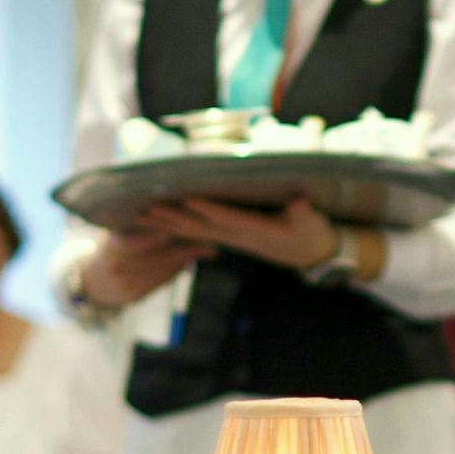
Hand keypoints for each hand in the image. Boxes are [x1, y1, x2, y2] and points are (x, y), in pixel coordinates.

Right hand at [79, 229, 213, 309]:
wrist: (92, 282)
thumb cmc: (109, 249)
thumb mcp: (114, 234)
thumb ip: (132, 225)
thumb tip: (161, 207)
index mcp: (110, 249)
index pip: (131, 244)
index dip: (151, 239)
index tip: (172, 231)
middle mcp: (117, 268)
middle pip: (155, 258)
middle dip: (183, 248)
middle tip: (208, 238)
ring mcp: (126, 284)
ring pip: (162, 270)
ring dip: (186, 259)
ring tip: (209, 248)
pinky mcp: (135, 296)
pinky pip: (161, 281)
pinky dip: (177, 269)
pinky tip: (192, 260)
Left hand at [138, 195, 343, 272]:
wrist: (311, 254)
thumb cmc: (312, 233)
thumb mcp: (313, 223)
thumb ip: (304, 214)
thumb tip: (300, 202)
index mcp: (256, 231)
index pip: (228, 219)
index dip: (209, 210)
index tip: (189, 199)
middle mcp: (237, 236)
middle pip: (201, 227)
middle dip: (174, 219)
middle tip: (146, 209)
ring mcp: (230, 238)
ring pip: (193, 231)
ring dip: (167, 224)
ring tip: (141, 215)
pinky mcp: (229, 236)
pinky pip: (196, 234)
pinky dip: (176, 228)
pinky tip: (158, 223)